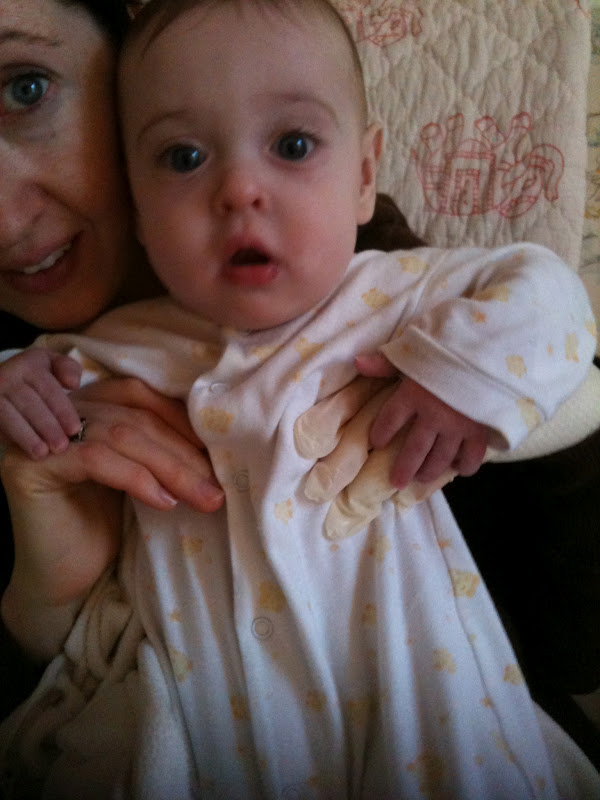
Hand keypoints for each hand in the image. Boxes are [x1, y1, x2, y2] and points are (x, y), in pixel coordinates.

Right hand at [0, 348, 81, 458]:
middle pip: (30, 403)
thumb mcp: (53, 366)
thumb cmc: (39, 378)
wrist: (4, 382)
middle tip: (62, 446)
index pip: (48, 388)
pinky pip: (0, 423)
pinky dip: (14, 438)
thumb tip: (74, 383)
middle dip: (48, 426)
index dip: (62, 410)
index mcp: (30, 363)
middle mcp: (8, 375)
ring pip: (9, 416)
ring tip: (43, 453)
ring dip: (27, 436)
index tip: (75, 429)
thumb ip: (68, 369)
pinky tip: (26, 451)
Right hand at [1, 378, 223, 658]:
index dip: (180, 418)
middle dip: (182, 451)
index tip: (217, 450)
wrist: (64, 580)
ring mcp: (42, 436)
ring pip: (120, 436)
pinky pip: (95, 459)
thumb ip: (157, 447)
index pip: (138, 395)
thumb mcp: (138, 476)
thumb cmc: (103, 528)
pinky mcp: (30, 466)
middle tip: (218, 485)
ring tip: (203, 496)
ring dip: (171, 467)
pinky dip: (136, 478)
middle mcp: (61, 413)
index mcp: (88, 406)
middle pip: (134, 417)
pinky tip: (164, 502)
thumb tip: (217, 440)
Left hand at [356, 353, 488, 487]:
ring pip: (440, 458)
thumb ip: (386, 362)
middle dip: (403, 468)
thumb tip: (357, 362)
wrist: (490, 348)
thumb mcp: (414, 349)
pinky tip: (459, 468)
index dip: (381, 433)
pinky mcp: (481, 430)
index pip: (389, 421)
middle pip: (414, 449)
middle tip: (396, 482)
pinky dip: (465, 465)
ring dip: (430, 471)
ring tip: (421, 479)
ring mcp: (458, 426)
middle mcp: (433, 416)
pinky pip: (472, 456)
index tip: (376, 442)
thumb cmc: (449, 345)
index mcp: (413, 395)